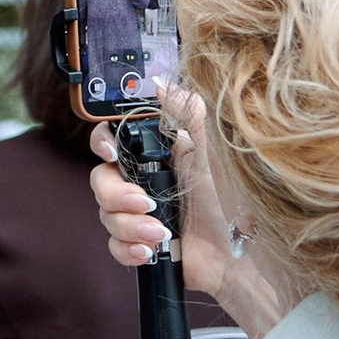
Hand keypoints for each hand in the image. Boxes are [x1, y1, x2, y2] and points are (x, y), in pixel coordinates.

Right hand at [89, 87, 295, 332]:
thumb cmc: (230, 203)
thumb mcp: (212, 158)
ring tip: (161, 235)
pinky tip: (149, 251)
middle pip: (101, 181)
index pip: (110, 141)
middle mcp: (139, 184)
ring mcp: (136, 214)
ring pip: (106, 216)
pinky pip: (114, 246)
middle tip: (147, 203)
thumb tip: (163, 83)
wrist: (237, 254)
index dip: (101, 143)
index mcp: (152, 158)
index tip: (111, 153)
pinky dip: (128, 250)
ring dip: (130, 226)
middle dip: (119, 195)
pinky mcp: (137, 243)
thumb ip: (188, 119)